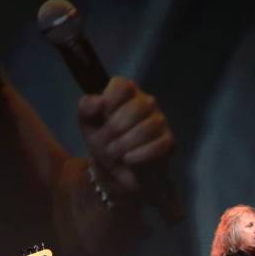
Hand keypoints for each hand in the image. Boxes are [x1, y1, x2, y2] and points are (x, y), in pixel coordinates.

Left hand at [78, 77, 174, 193]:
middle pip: (137, 106)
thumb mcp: (87, 124)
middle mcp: (146, 102)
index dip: (109, 102)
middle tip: (104, 143)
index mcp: (126, 92)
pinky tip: (128, 159)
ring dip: (125, 144)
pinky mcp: (168, 141)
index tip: (102, 117)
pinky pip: (160, 145)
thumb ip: (86, 107)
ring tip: (114, 153)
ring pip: (149, 127)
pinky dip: (140, 155)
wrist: (115, 171)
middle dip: (115, 129)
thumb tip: (100, 101)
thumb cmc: (102, 140)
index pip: (122, 85)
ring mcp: (159, 121)